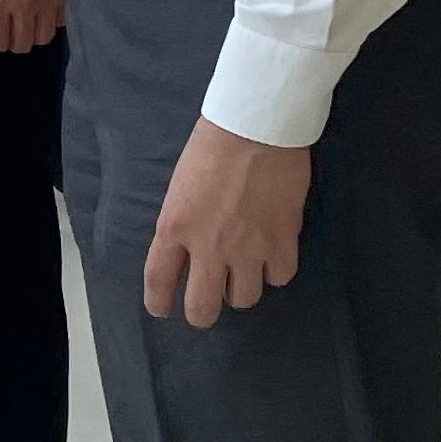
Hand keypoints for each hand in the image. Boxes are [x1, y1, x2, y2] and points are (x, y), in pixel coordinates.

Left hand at [144, 118, 311, 326]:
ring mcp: (248, 247)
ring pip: (243, 299)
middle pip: (201, 307)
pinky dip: (275, 272)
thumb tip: (189, 250)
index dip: (158, 302)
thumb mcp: (179, 188)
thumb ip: (181, 224)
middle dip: (201, 314)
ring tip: (241, 273)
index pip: (158, 281)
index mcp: (174, 228)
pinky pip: (280, 278)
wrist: (256, 127)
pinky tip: (271, 257)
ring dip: (240, 289)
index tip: (161, 309)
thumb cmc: (212, 146)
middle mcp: (208, 247)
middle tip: (205, 306)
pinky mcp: (283, 240)